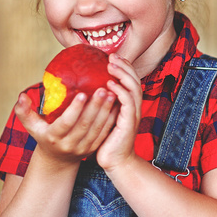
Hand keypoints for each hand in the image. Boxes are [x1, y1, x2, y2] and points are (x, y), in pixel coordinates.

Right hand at [14, 85, 118, 165]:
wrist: (57, 159)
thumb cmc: (43, 135)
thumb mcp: (31, 126)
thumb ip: (24, 111)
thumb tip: (21, 96)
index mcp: (53, 137)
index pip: (66, 123)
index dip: (75, 109)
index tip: (83, 93)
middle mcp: (69, 144)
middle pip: (85, 125)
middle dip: (95, 106)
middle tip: (103, 89)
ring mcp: (84, 148)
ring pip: (97, 129)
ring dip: (106, 111)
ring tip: (111, 94)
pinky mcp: (94, 148)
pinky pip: (104, 133)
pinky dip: (111, 119)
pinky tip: (117, 105)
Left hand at [97, 53, 142, 171]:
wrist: (114, 160)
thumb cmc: (105, 140)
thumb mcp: (102, 117)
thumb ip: (98, 103)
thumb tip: (81, 89)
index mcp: (128, 104)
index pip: (130, 80)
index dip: (124, 67)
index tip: (111, 57)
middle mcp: (133, 107)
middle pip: (135, 80)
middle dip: (124, 66)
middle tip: (112, 56)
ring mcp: (133, 114)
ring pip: (133, 88)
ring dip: (123, 74)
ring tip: (111, 65)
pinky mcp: (130, 122)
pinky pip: (128, 102)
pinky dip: (120, 91)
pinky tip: (109, 84)